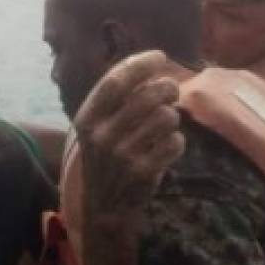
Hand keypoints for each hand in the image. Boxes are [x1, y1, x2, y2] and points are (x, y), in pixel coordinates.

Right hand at [74, 50, 186, 217]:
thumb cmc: (106, 160)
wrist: (105, 208)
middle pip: (147, 96)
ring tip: (166, 125)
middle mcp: (101, 135)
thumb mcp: (96, 130)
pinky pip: (175, 142)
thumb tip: (149, 68)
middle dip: (168, 88)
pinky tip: (166, 148)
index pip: (115, 81)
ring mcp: (122, 155)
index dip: (141, 64)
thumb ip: (114, 101)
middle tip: (172, 91)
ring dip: (172, 118)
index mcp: (87, 119)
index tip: (160, 56)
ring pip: (166, 117)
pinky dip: (177, 142)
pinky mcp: (143, 172)